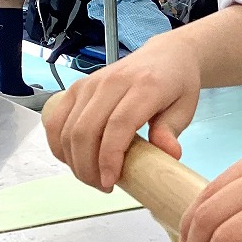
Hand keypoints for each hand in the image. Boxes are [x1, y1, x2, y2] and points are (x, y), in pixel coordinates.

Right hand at [44, 31, 203, 191]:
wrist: (166, 55)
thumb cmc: (176, 83)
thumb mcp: (186, 107)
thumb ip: (172, 130)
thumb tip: (169, 154)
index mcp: (144, 86)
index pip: (118, 124)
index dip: (109, 157)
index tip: (111, 182)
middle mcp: (112, 81)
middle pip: (85, 130)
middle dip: (88, 167)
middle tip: (103, 186)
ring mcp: (90, 84)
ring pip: (66, 128)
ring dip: (73, 160)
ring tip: (92, 177)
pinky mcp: (76, 88)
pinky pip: (55, 120)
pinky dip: (59, 145)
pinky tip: (74, 160)